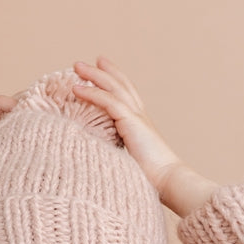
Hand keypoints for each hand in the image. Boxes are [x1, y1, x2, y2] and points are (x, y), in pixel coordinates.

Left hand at [73, 57, 218, 216]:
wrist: (167, 180)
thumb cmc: (149, 178)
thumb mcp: (128, 161)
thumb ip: (116, 152)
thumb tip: (95, 158)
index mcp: (140, 123)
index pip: (125, 95)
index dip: (113, 80)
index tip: (99, 68)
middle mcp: (139, 115)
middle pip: (120, 85)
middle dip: (102, 71)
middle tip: (83, 63)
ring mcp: (136, 117)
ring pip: (113, 87)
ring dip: (94, 75)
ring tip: (76, 67)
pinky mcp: (131, 122)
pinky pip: (108, 101)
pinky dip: (92, 93)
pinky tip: (77, 88)